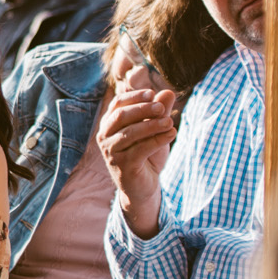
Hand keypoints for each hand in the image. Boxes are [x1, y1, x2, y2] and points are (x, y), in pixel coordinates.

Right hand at [98, 83, 176, 236]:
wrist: (143, 186)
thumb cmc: (146, 154)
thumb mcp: (155, 130)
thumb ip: (160, 112)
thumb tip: (169, 92)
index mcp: (109, 124)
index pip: (117, 104)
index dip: (134, 97)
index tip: (153, 93)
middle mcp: (104, 137)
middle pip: (121, 116)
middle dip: (142, 109)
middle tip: (163, 107)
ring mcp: (111, 152)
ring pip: (130, 133)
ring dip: (152, 125)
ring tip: (170, 122)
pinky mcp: (123, 166)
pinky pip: (141, 149)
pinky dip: (158, 140)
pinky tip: (172, 133)